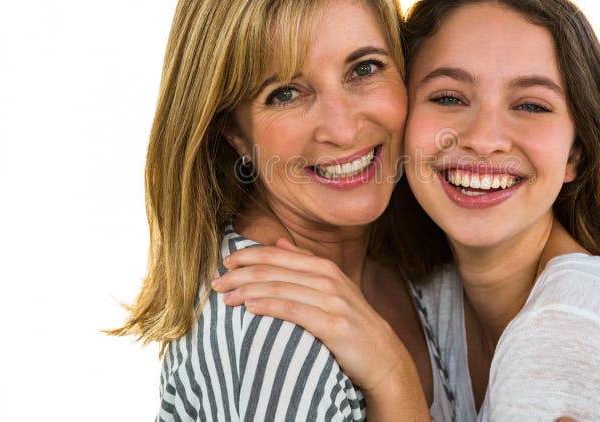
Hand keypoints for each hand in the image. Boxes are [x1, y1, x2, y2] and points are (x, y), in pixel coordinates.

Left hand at [212, 239, 428, 419]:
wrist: (383, 356)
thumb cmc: (352, 323)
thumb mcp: (332, 288)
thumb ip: (304, 264)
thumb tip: (278, 243)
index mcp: (325, 268)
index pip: (278, 255)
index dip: (249, 255)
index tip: (226, 262)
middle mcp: (329, 279)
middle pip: (275, 269)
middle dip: (241, 273)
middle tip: (216, 282)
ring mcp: (332, 301)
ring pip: (281, 288)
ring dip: (248, 290)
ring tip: (225, 297)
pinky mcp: (333, 324)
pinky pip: (294, 310)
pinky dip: (269, 306)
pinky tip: (250, 307)